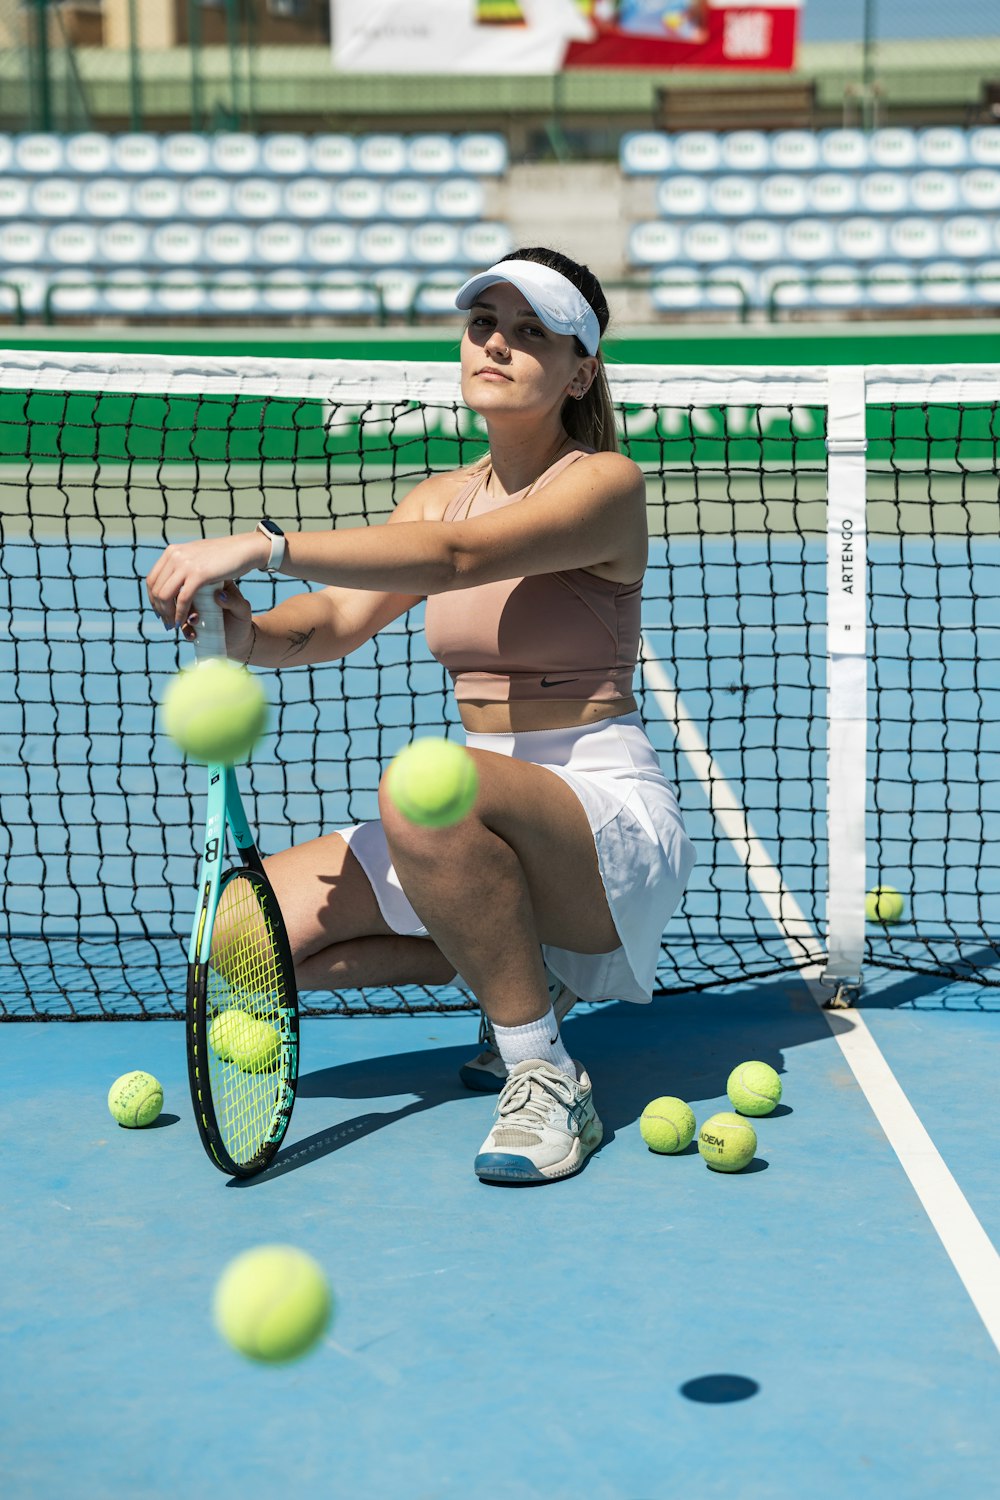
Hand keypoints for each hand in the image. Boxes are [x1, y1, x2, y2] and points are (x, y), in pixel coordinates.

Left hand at [146, 532, 266, 629]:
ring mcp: (185, 564)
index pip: (152, 579)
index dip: (152, 599)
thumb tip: (172, 572)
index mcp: (172, 552)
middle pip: (155, 589)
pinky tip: (183, 622)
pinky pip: (183, 599)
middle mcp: (175, 556)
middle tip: (167, 623)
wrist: (244, 549)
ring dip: (167, 614)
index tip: (160, 612)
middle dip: (159, 609)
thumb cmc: (224, 555)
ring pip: (165, 595)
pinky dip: (180, 613)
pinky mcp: (199, 574)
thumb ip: (184, 562)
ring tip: (174, 625)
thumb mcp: (197, 554)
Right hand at [179, 580, 254, 662]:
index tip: (203, 603)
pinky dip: (183, 628)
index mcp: (214, 583)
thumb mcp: (243, 610)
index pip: (200, 579)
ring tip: (194, 623)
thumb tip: (219, 595)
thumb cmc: (241, 621)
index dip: (195, 588)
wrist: (238, 640)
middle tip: (195, 617)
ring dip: (180, 615)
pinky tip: (192, 635)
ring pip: (177, 604)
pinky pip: (178, 620)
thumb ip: (234, 602)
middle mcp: (201, 591)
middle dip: (183, 603)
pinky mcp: (188, 618)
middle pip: (183, 590)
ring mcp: (193, 604)